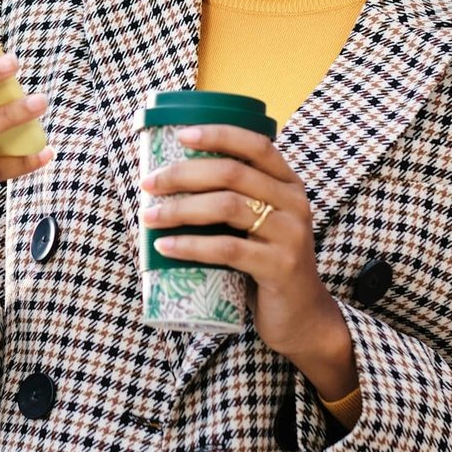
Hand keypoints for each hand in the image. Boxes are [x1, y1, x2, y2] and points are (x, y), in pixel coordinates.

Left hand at [139, 125, 355, 400]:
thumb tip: (168, 179)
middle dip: (183, 174)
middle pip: (232, 173)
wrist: (302, 316)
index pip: (256, 145)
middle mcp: (294, 203)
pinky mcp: (280, 266)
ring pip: (227, 207)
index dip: (219, 135)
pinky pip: (228, 249)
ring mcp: (290, 235)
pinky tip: (165, 247)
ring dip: (180, 209)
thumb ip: (234, 198)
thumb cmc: (266, 262)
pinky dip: (191, 246)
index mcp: (288, 184)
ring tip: (149, 216)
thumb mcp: (258, 223)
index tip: (181, 135)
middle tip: (149, 183)